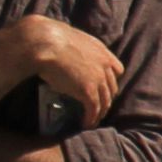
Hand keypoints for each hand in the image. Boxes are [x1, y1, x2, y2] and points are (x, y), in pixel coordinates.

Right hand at [6, 14, 127, 119]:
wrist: (44, 42)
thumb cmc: (50, 37)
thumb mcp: (71, 40)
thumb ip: (77, 51)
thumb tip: (67, 57)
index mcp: (102, 51)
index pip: (117, 69)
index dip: (111, 80)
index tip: (104, 87)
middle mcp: (104, 65)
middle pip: (111, 87)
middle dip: (106, 98)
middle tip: (99, 107)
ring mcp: (98, 79)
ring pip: (105, 101)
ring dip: (99, 112)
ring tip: (93, 120)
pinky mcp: (88, 91)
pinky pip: (93, 109)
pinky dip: (91, 118)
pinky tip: (86, 123)